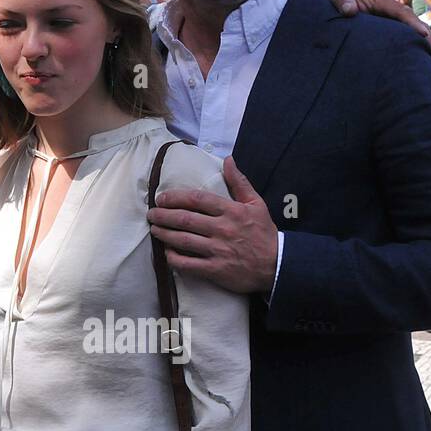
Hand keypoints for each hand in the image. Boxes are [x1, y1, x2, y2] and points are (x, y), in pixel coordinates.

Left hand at [148, 157, 277, 294]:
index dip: (175, 197)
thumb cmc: (264, 233)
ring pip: (182, 240)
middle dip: (163, 215)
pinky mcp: (216, 270)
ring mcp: (218, 250)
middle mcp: (222, 229)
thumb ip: (239, 182)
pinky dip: (173, 258)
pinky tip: (166, 253)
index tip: (161, 198)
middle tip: (151, 214)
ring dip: (164, 234)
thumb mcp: (256, 204)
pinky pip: (188, 264)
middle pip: (184, 219)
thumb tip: (228, 160)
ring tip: (154, 229)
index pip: (197, 199)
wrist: (278, 266)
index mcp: (231, 211)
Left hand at [319, 0, 430, 60]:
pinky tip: (422, 67)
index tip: (424, 35)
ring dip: (426, 49)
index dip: (414, 24)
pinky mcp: (391, 33)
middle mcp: (393, 13)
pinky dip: (415, 52)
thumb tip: (349, 10)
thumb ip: (343, 2)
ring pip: (414, 36)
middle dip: (428, 41)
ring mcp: (394, 23)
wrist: (336, 4)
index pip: (402, 13)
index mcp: (383, 3)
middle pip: (415, 25)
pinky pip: (406, 42)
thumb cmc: (338, 0)